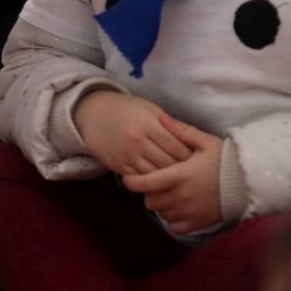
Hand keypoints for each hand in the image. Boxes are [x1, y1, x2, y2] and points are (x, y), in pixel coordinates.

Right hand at [72, 90, 192, 175]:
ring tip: (179, 179)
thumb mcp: (148, 108)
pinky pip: (141, 180)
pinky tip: (161, 181)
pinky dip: (152, 183)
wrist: (92, 114)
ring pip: (156, 175)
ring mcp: (127, 156)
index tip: (198, 159)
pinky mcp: (118, 166)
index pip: (176, 147)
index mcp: (147, 124)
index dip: (190, 155)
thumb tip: (190, 142)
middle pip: (168, 163)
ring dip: (168, 179)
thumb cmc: (125, 109)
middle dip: (182, 170)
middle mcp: (137, 141)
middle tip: (193, 173)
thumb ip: (168, 124)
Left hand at [122, 114, 224, 234]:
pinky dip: (172, 219)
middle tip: (157, 184)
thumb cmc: (225, 159)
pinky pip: (174, 227)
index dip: (132, 182)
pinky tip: (178, 207)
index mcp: (179, 176)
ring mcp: (189, 213)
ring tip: (169, 194)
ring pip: (160, 214)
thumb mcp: (204, 141)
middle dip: (149, 193)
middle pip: (150, 201)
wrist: (249, 182)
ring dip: (161, 205)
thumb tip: (160, 117)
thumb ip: (180, 130)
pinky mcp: (198, 224)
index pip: (145, 183)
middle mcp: (181, 197)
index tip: (128, 179)